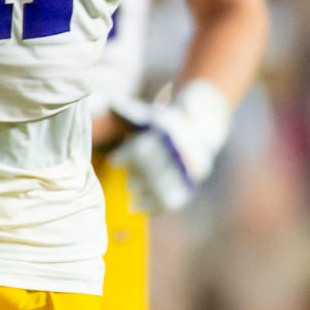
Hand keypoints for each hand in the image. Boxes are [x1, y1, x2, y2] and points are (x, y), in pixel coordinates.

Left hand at [109, 81, 233, 216]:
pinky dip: (154, 206)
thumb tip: (111, 102)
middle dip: (140, 177)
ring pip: (166, 188)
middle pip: (156, 171)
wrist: (199, 129)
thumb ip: (127, 112)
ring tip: (132, 195)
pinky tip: (137, 207)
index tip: (113, 162)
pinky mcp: (191, 185)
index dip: (128, 157)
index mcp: (169, 134)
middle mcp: (182, 153)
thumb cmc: (159, 124)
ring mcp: (190, 171)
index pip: (146, 149)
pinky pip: (173, 200)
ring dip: (147, 193)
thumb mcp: (146, 114)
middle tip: (129, 182)